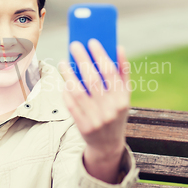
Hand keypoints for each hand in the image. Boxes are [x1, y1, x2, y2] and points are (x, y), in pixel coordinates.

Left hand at [59, 39, 130, 182]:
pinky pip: (71, 105)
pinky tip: (63, 81)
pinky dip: (66, 91)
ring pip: (78, 91)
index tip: (92, 41)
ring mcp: (96, 119)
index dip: (100, 55)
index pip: (110, 72)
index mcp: (123, 99)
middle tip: (74, 45)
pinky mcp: (83, 127)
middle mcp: (110, 110)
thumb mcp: (124, 97)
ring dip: (69, 74)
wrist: (108, 145)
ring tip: (63, 61)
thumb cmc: (116, 113)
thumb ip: (123, 73)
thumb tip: (118, 47)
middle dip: (82, 59)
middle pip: (93, 79)